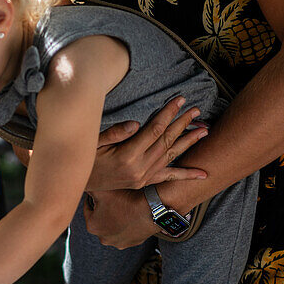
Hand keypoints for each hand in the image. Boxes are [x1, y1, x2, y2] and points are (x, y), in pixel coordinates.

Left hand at [83, 188, 157, 249]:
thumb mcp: (101, 189)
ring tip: (122, 205)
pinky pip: (126, 230)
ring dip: (115, 217)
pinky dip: (127, 223)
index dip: (93, 197)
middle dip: (103, 208)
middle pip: (100, 218)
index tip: (100, 190)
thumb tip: (82, 185)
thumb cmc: (126, 200)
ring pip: (113, 225)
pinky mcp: (133, 243)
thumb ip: (88, 187)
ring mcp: (119, 243)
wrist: (152, 209)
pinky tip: (131, 213)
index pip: (88, 207)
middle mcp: (103, 239)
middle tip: (112, 197)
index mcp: (92, 226)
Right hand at [86, 97, 207, 193]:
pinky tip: (202, 174)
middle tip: (196, 110)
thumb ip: (114, 133)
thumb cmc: (85, 158)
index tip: (180, 100)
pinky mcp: (144, 182)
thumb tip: (136, 123)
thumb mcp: (93, 143)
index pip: (154, 129)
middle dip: (183, 123)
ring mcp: (143, 176)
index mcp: (128, 155)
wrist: (79, 183)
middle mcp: (139, 167)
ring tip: (204, 130)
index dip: (168, 113)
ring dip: (188, 142)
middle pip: (167, 141)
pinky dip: (186, 175)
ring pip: (171, 156)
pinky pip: (168, 177)